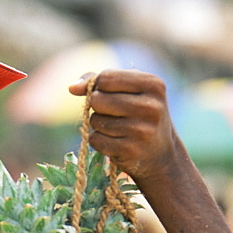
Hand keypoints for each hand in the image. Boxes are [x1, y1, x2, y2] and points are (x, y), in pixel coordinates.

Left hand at [68, 70, 184, 183]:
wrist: (160, 154)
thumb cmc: (139, 114)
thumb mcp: (129, 90)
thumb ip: (100, 81)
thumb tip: (72, 88)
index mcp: (152, 84)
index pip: (106, 78)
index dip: (97, 86)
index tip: (105, 94)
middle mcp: (150, 106)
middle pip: (97, 99)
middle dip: (97, 106)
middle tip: (113, 113)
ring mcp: (142, 130)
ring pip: (95, 120)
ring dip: (99, 125)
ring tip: (117, 128)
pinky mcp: (130, 150)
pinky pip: (95, 139)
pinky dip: (99, 141)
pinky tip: (115, 142)